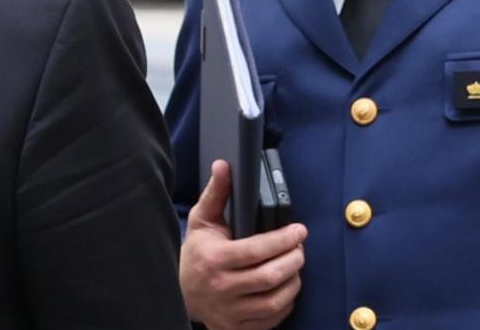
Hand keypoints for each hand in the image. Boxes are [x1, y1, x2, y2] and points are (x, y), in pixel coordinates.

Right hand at [179, 160, 306, 329]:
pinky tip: (285, 288)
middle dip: (294, 259)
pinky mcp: (237, 327)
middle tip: (299, 248)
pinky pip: (272, 318)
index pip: (258, 249)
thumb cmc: (195, 253)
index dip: (284, 239)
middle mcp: (222, 287)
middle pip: (271, 276)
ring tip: (294, 266)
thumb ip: (216, 193)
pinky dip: (286, 303)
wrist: (180, 293)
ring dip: (294, 281)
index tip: (299, 230)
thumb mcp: (202, 220)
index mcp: (215, 259)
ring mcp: (230, 311)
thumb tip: (224, 165)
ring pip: (275, 299)